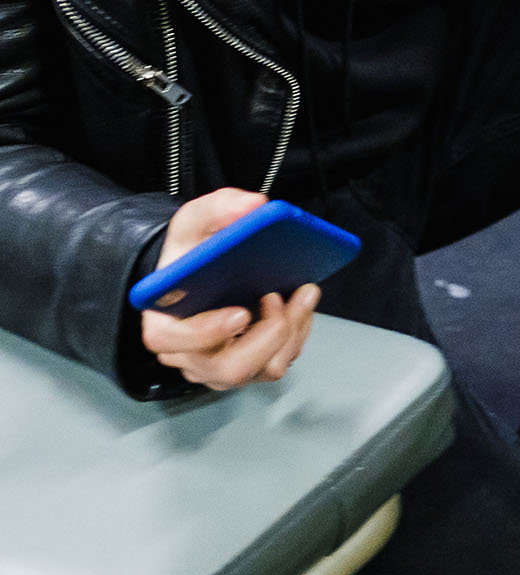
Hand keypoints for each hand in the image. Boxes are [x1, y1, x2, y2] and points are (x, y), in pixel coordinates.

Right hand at [141, 187, 319, 389]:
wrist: (204, 271)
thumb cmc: (192, 254)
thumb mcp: (195, 222)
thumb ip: (218, 209)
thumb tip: (252, 205)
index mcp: (164, 324)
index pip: (170, 342)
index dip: (205, 333)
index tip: (239, 313)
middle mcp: (190, 354)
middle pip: (228, 368)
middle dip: (266, 334)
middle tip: (277, 297)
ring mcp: (221, 365)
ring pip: (263, 369)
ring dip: (291, 331)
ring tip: (300, 294)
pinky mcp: (251, 365)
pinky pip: (281, 360)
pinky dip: (298, 333)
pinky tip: (301, 303)